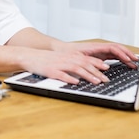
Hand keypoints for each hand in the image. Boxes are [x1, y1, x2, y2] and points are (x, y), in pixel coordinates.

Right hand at [21, 42, 138, 84]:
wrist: (30, 56)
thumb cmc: (48, 59)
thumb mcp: (63, 59)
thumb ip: (75, 63)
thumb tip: (88, 70)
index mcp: (70, 56)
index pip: (87, 59)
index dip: (98, 64)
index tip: (107, 69)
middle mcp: (67, 59)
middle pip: (85, 64)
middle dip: (96, 72)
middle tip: (106, 80)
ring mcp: (59, 65)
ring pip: (76, 69)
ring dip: (87, 75)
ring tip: (96, 82)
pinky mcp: (51, 71)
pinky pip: (62, 75)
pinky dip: (69, 78)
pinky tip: (76, 82)